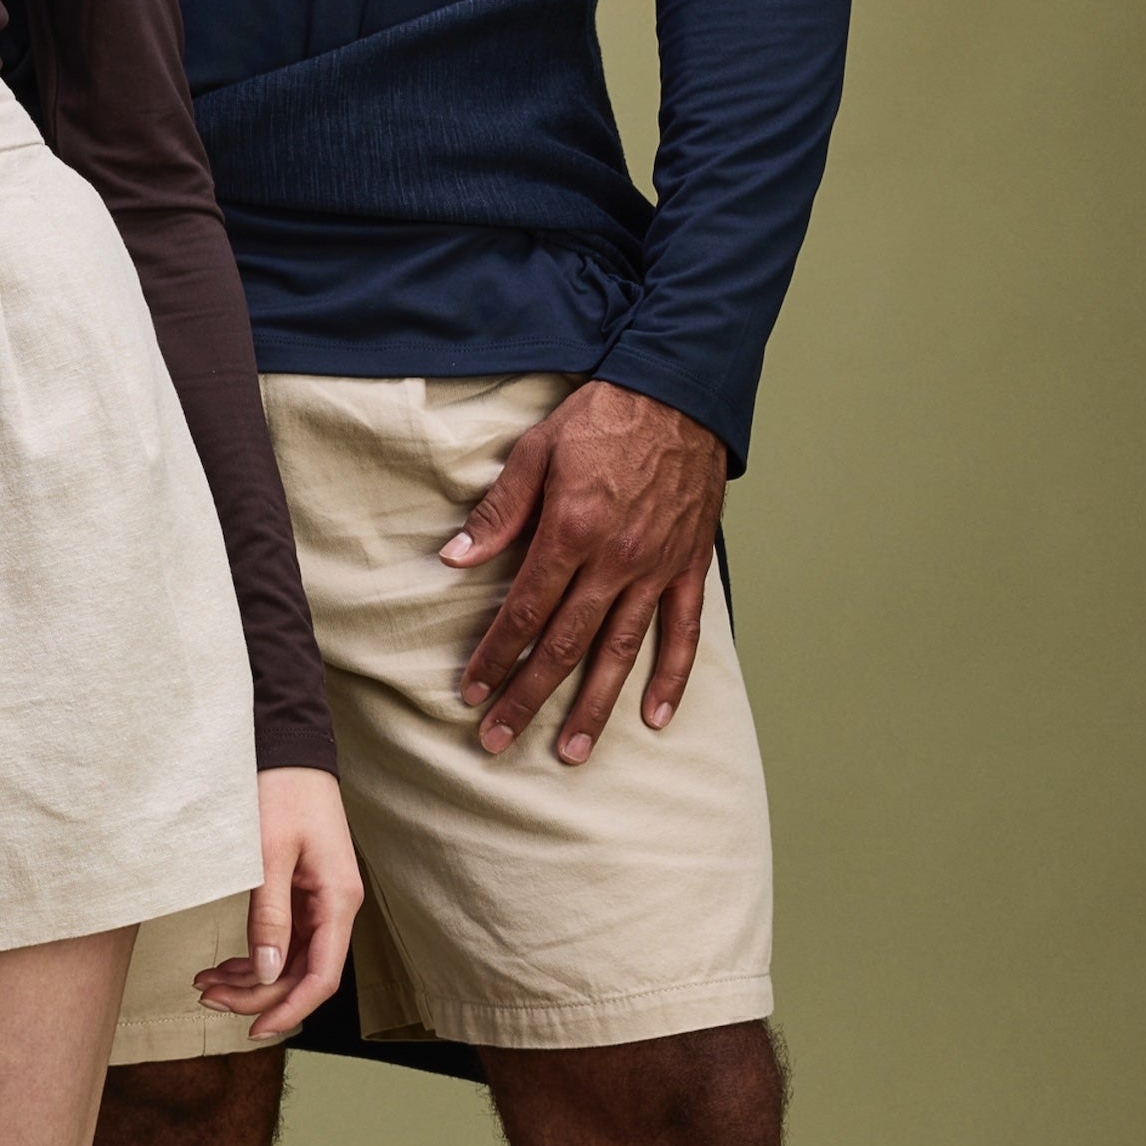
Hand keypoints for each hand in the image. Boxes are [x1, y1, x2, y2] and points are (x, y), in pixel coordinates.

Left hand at [192, 766, 361, 1042]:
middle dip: (257, 995)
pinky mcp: (304, 891)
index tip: (253, 1030)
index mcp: (337, 900)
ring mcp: (320, 900)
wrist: (287, 747)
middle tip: (208, 998)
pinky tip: (223, 964)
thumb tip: (265, 974)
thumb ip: (269, 915)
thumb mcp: (268, 854)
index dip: (288, 1010)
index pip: (321, 977)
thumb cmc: (281, 790)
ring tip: (206, 984)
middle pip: (301, 974)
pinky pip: (283, 938)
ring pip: (289, 959)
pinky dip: (254, 954)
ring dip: (251, 978)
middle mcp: (335, 906)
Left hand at [439, 382, 726, 765]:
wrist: (678, 392)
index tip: (470, 692)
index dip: (494, 656)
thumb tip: (455, 558)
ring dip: (593, 708)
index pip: (524, 610)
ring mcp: (656, 569)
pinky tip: (655, 718)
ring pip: (621, 653)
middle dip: (527, 698)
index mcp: (570, 531)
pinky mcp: (689, 567)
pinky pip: (683, 634)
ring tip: (570, 753)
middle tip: (497, 741)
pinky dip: (671, 679)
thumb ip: (499, 511)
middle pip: (564, 645)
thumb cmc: (601, 417)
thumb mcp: (536, 450)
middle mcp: (614, 561)